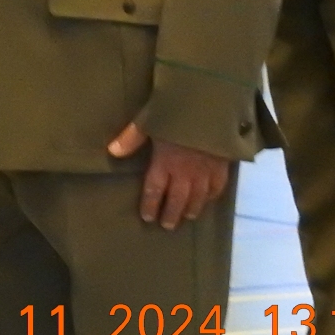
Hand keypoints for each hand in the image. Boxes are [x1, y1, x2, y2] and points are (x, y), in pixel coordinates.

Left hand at [107, 123, 230, 231]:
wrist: (210, 108)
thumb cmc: (176, 112)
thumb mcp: (149, 121)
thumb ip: (131, 138)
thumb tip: (111, 151)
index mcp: (164, 163)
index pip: (154, 190)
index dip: (150, 205)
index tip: (147, 216)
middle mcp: (185, 173)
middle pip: (177, 200)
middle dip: (171, 214)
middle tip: (167, 226)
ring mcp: (205, 172)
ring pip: (198, 198)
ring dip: (192, 209)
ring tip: (187, 217)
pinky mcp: (222, 166)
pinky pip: (218, 187)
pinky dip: (213, 196)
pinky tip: (209, 200)